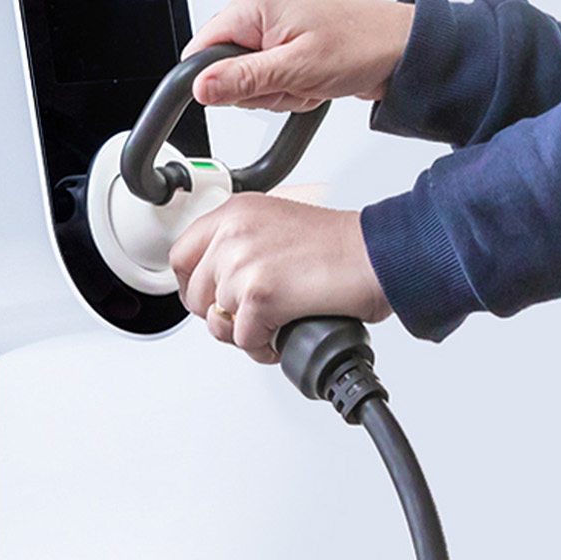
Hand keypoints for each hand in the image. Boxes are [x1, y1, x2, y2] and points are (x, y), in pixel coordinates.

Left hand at [169, 190, 392, 363]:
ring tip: (276, 323)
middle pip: (196, 294)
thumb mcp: (279, 223)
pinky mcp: (260, 295)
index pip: (182, 254)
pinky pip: (244, 340)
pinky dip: (264, 347)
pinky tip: (286, 332)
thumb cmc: (343, 245)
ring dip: (246, 332)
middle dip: (222, 314)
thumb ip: (243, 242)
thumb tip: (220, 280)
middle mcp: (234, 233)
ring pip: (219, 321)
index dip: (193, 285)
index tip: (209, 296)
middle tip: (252, 316)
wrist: (378, 255)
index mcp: (236, 212)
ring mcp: (244, 263)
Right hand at [185, 0, 416, 111]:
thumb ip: (245, 78)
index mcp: (252, 7)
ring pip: (251, 86)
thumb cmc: (365, 43)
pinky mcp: (290, 54)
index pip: (199, 52)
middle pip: (225, 74)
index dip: (217, 80)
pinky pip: (273, 87)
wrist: (406, 50)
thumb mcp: (299, 66)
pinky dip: (295, 93)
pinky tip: (318, 83)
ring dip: (282, 94)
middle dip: (259, 91)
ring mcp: (275, 37)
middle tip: (295, 81)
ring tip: (312, 79)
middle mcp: (260, 18)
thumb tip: (201, 87)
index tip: (250, 89)